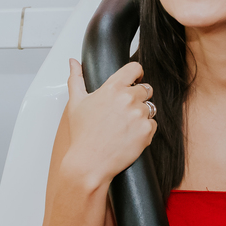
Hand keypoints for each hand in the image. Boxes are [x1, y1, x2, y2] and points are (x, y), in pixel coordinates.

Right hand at [61, 59, 156, 188]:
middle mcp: (128, 98)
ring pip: (149, 108)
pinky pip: (153, 125)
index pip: (135, 68)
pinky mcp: (147, 131)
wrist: (90, 163)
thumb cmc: (82, 134)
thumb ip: (76, 79)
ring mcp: (139, 114)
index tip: (135, 79)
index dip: (136, 74)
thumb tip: (73, 62)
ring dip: (141, 115)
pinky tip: (129, 136)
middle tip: (123, 113)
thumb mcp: (75, 103)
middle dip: (137, 98)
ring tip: (124, 127)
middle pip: (145, 89)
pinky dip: (144, 130)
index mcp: (112, 88)